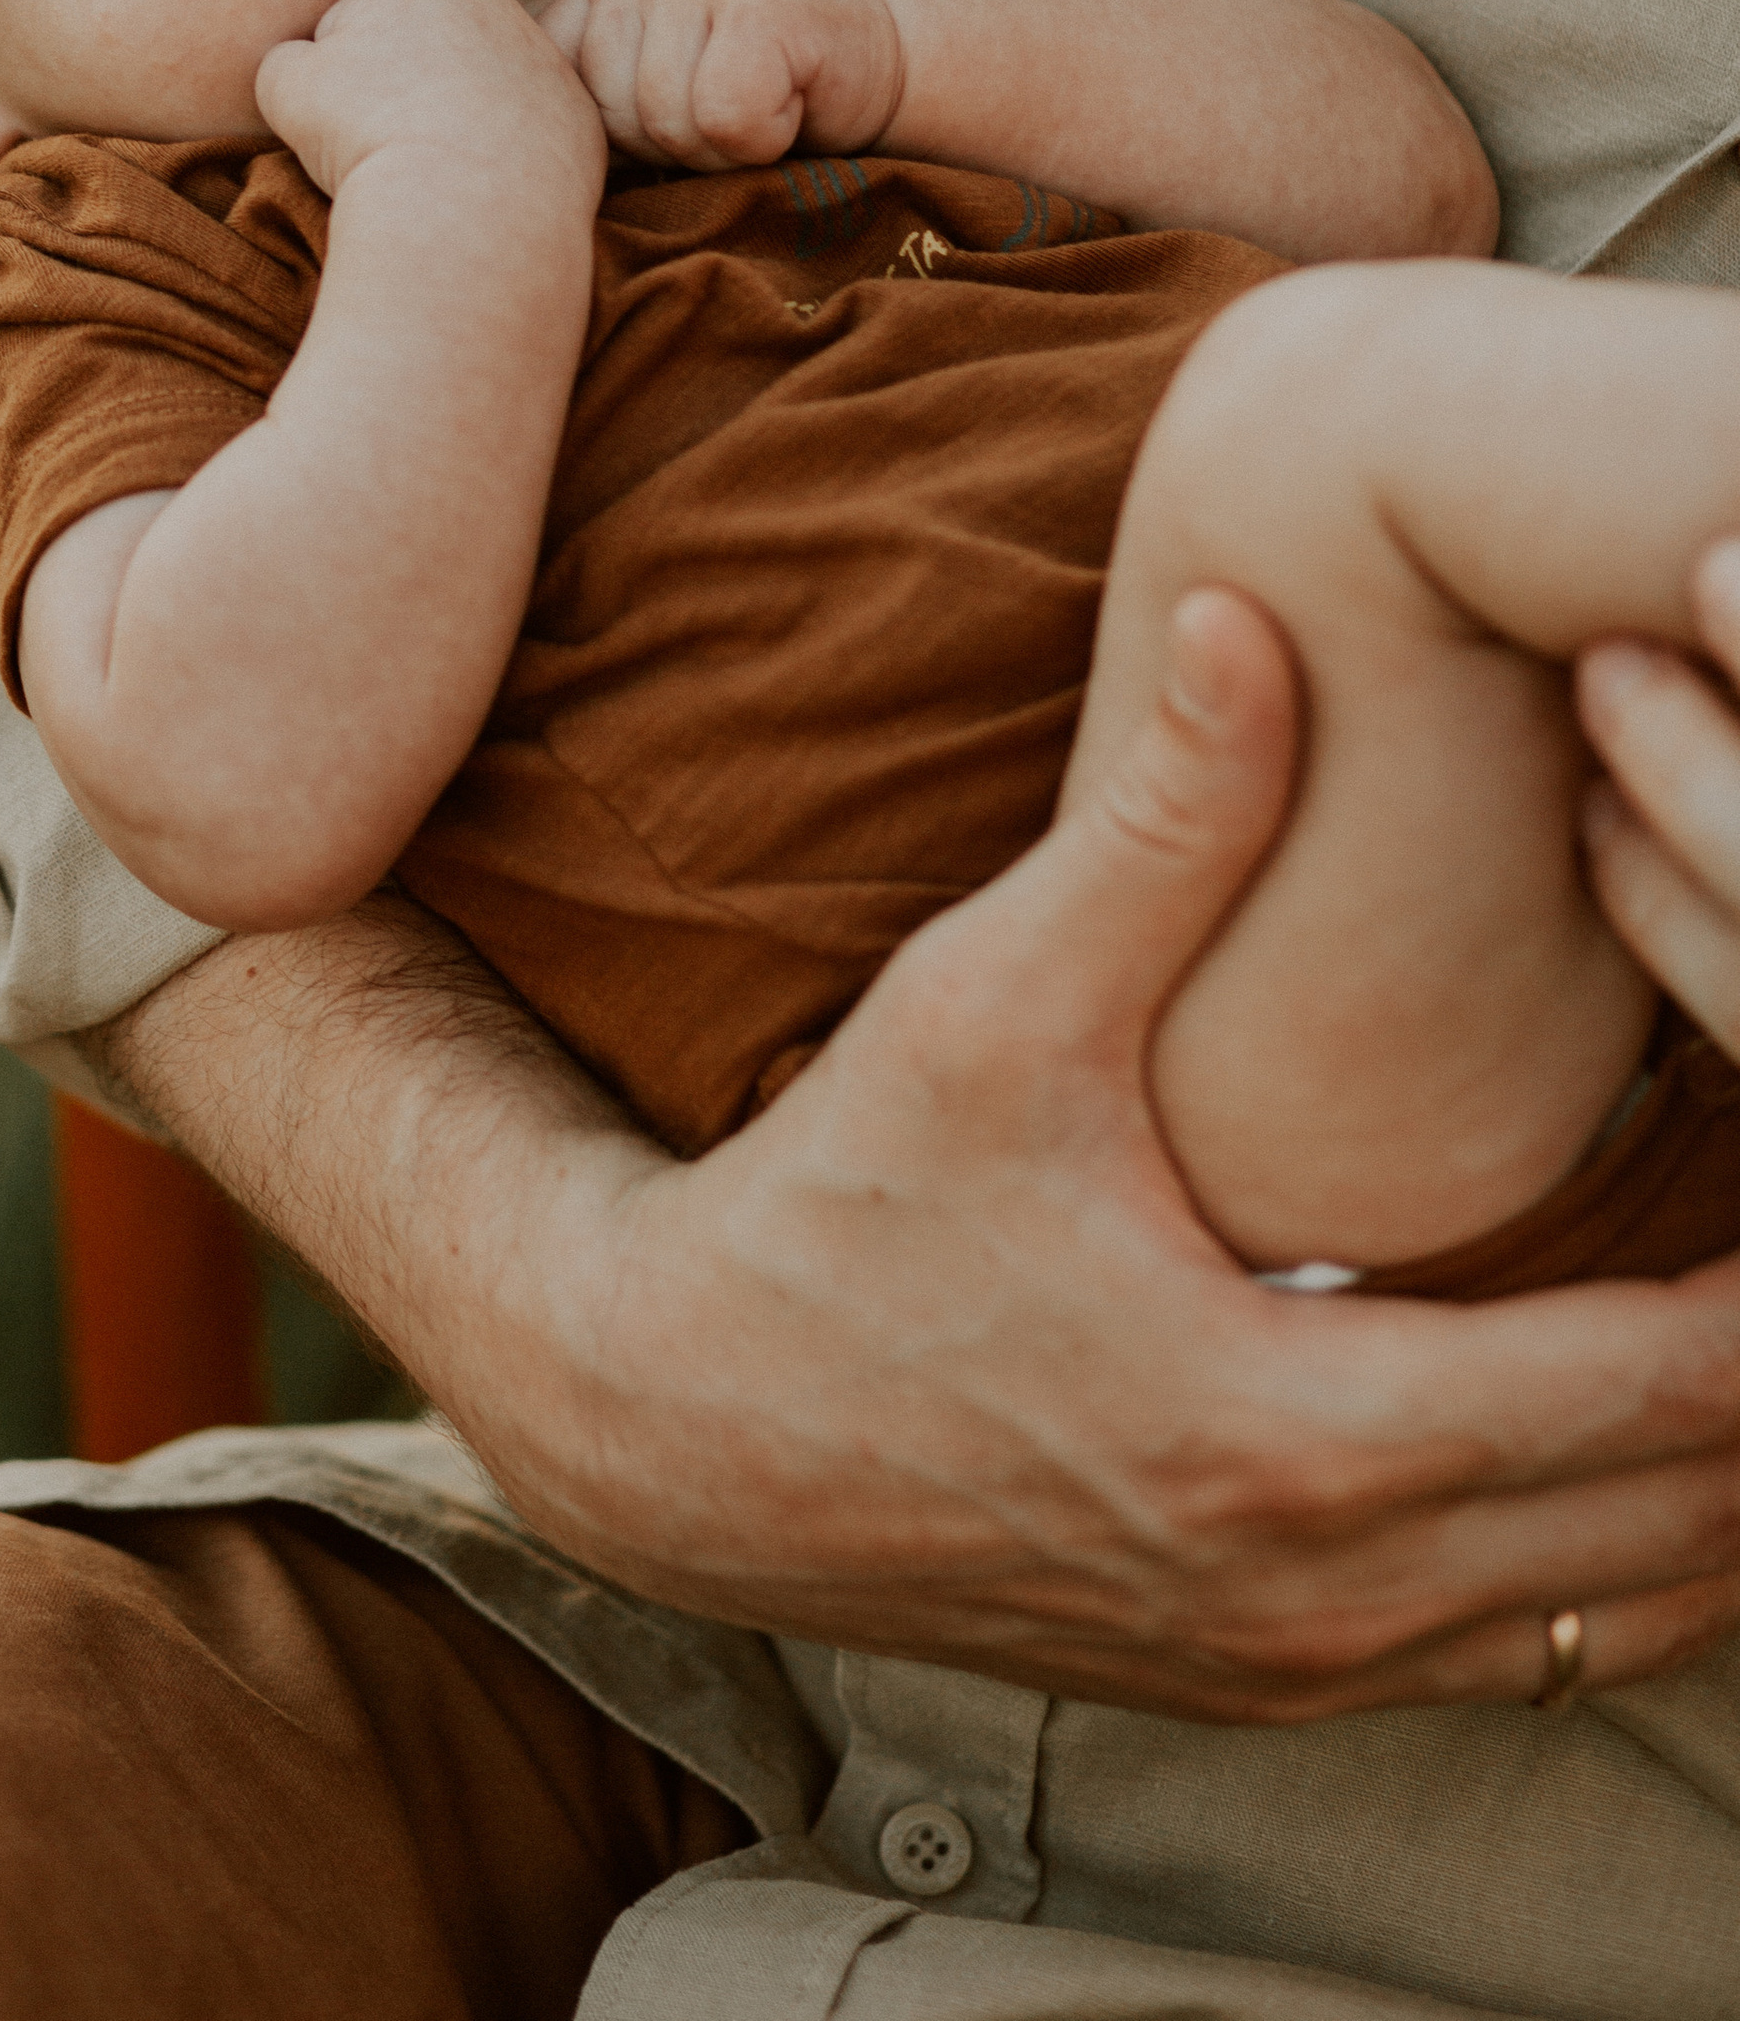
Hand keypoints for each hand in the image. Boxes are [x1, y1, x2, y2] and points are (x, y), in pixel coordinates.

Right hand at [107, 587, 1739, 1714]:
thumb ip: (1157, 824)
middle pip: (1691, 1523)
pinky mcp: (1266, 1684)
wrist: (673, 1426)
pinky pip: (1527, 1650)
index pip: (1670, 1390)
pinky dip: (1614, 1545)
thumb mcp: (987, 1001)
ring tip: (1737, 1301)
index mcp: (1300, 1434)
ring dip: (1712, 1477)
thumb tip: (1249, 621)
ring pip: (1627, 1615)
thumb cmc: (833, 1208)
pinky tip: (1621, 1419)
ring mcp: (1303, 1666)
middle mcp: (1329, 1593)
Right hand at [255, 0, 603, 214]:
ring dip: (458, 118)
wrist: (464, 207)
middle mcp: (494, 3)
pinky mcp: (578, 115)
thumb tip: (304, 63)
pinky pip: (527, 131)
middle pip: (427, 49)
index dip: (339, 79)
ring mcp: (544, 58)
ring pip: (480, 89)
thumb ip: (287, 58)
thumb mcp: (285, 86)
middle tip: (390, 144)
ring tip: (436, 167)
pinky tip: (484, 183)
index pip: (357, 24)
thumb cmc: (365, 138)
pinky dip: (506, 153)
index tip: (347, 118)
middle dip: (406, 88)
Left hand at [529, 0, 898, 168]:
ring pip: (666, 122)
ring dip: (721, 144)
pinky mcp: (753, 0)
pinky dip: (764, 137)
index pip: (552, 100)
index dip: (616, 139)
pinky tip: (788, 98)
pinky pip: (724, 120)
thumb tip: (492, 157)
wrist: (867, 54)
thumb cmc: (746, 89)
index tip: (674, 107)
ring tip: (757, 98)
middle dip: (670, 144)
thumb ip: (576, 104)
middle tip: (725, 103)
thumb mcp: (643, 90)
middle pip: (609, 118)